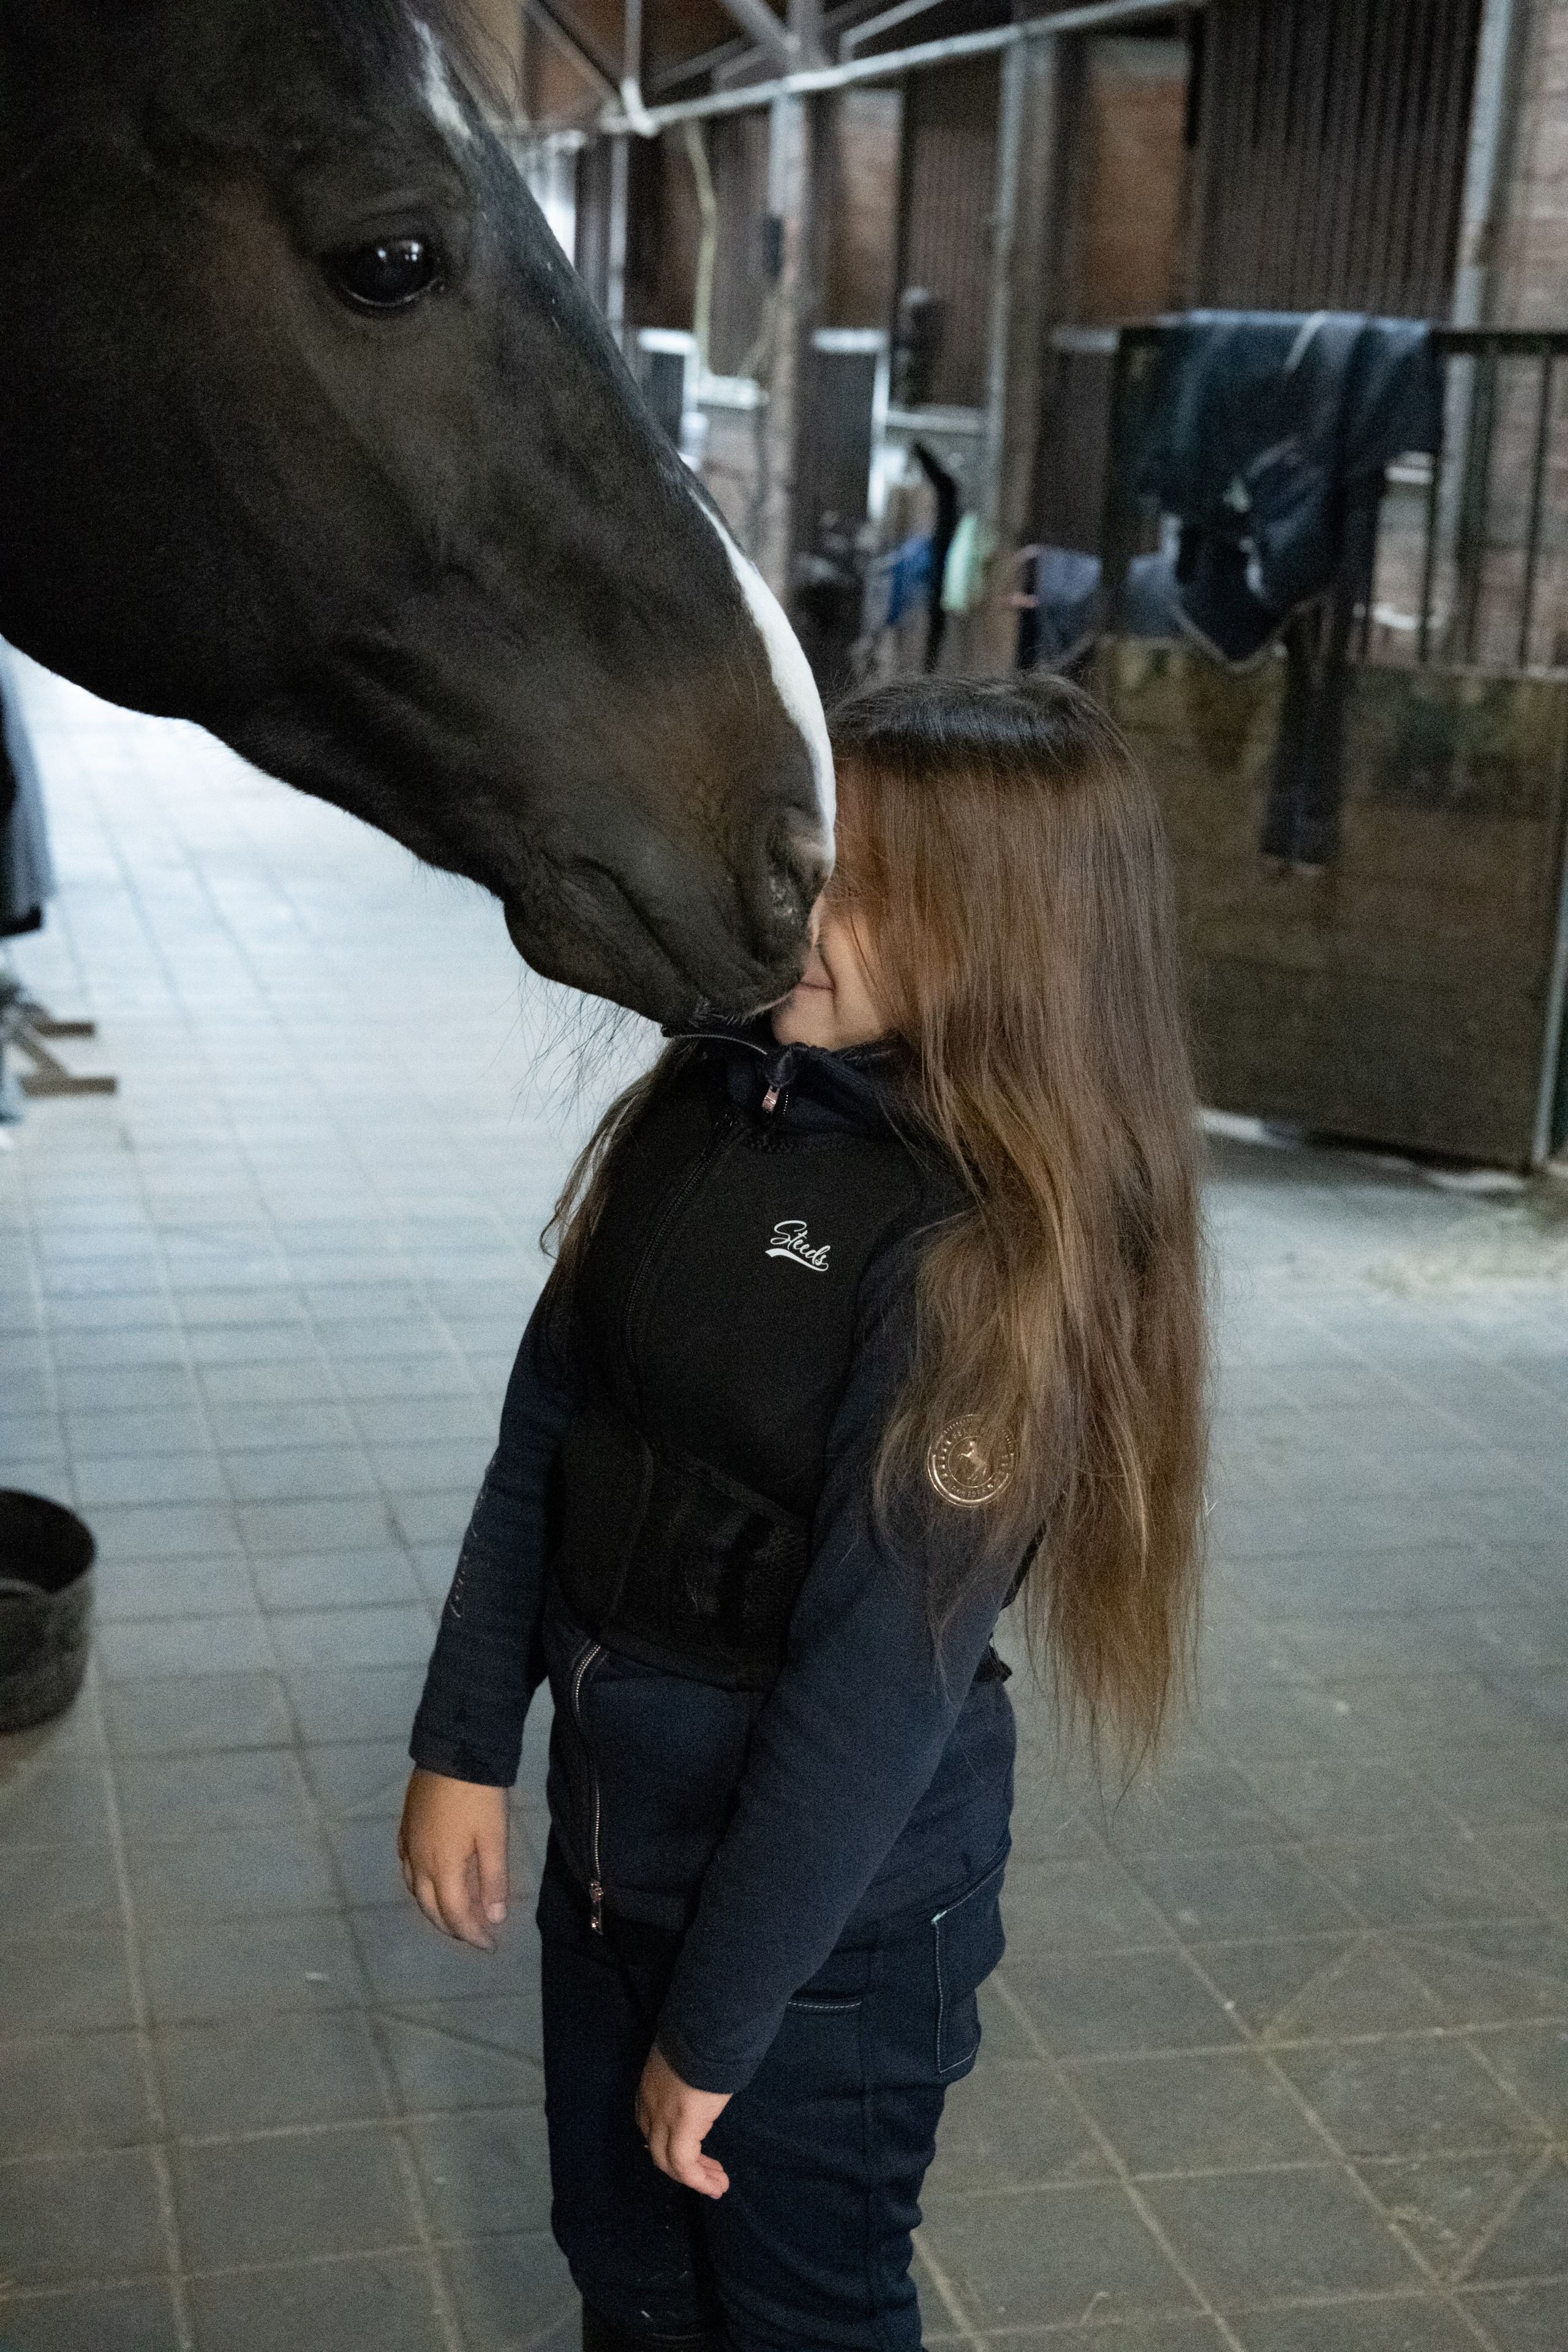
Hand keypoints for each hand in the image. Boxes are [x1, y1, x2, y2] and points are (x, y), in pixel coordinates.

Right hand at [398, 1768, 510, 1949]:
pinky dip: (420, 1886)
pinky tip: (432, 1882)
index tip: (490, 1945)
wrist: (454, 1749)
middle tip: (474, 1934)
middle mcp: (418, 1861)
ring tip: (456, 1914)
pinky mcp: (405, 1828)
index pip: (454, 1914)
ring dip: (434, 1908)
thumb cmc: (479, 1795)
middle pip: (430, 1908)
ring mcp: (408, 1844)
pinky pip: (408, 1870)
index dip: (472, 1934)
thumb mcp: (494, 1837)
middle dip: (452, 1926)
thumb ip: (494, 1880)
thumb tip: (495, 1919)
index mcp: (441, 1867)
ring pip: (415, 1891)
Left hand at [635, 2044, 731, 2198]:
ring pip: (669, 2162)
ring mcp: (662, 2117)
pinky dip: (699, 2181)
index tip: (693, 2151)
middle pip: (659, 2148)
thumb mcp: (688, 2056)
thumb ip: (688, 2075)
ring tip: (718, 2185)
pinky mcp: (681, 2127)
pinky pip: (685, 2166)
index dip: (670, 2144)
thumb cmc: (704, 2035)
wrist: (706, 2027)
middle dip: (685, 2166)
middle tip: (710, 2173)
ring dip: (695, 2177)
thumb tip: (703, 2083)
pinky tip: (716, 2186)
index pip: (651, 2126)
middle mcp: (650, 2105)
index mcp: (650, 2086)